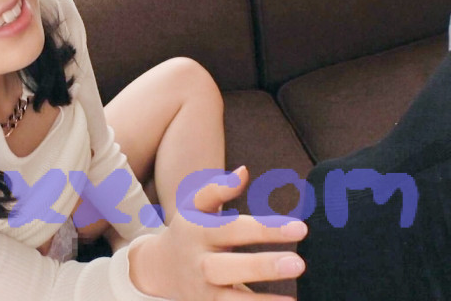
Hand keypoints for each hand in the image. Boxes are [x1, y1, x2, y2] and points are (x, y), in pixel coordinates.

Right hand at [128, 166, 307, 299]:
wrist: (158, 268)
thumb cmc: (189, 231)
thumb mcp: (195, 207)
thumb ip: (218, 189)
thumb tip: (243, 172)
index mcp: (196, 232)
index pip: (232, 229)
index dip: (265, 228)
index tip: (301, 227)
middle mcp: (198, 263)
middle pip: (226, 266)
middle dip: (261, 266)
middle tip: (299, 264)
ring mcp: (203, 290)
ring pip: (228, 300)